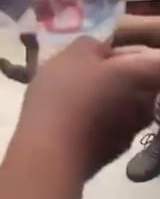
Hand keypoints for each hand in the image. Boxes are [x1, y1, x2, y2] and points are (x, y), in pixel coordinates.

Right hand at [18, 38, 159, 177]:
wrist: (50, 153)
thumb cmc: (64, 96)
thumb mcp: (72, 55)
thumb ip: (92, 44)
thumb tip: (102, 50)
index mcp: (143, 73)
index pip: (156, 59)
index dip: (139, 53)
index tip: (113, 52)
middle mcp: (146, 103)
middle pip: (141, 81)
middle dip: (118, 75)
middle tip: (84, 73)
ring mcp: (132, 131)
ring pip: (124, 106)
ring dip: (105, 100)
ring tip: (71, 99)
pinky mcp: (113, 152)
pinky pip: (108, 128)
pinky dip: (94, 122)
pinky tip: (68, 123)